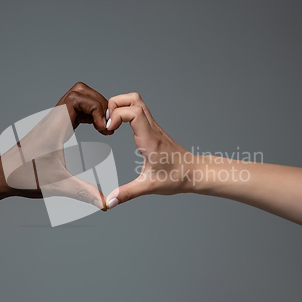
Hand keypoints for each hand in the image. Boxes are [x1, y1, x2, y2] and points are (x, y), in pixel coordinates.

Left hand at [0, 82, 110, 208]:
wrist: (3, 175)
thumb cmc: (25, 177)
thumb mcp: (57, 185)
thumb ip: (82, 192)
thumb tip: (104, 203)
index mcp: (55, 128)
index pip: (77, 98)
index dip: (96, 107)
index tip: (104, 127)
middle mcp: (54, 120)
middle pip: (79, 91)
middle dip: (99, 103)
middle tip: (108, 124)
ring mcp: (53, 122)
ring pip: (77, 98)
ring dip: (94, 107)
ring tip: (104, 127)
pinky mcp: (54, 127)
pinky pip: (74, 110)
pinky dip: (89, 114)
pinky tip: (96, 130)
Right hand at [105, 92, 199, 208]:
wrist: (194, 172)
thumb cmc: (175, 178)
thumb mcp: (148, 187)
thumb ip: (127, 193)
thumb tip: (109, 202)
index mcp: (149, 139)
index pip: (133, 112)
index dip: (116, 115)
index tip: (109, 130)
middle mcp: (151, 128)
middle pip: (133, 98)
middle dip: (115, 105)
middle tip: (107, 123)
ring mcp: (153, 126)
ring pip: (136, 101)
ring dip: (120, 106)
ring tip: (111, 123)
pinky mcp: (153, 128)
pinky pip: (138, 110)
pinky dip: (125, 112)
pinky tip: (119, 127)